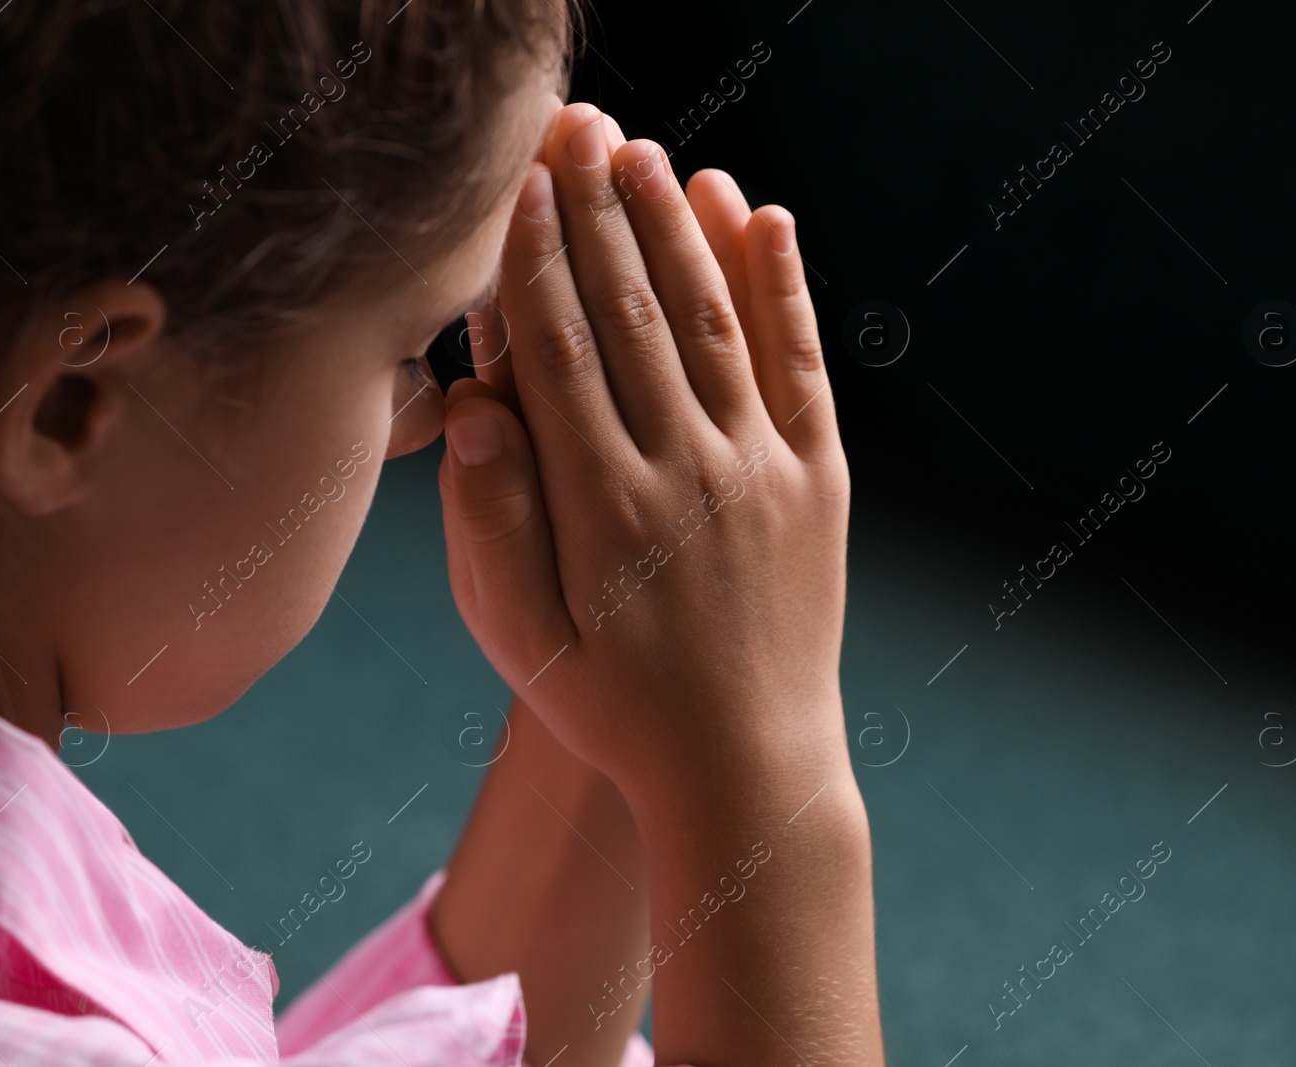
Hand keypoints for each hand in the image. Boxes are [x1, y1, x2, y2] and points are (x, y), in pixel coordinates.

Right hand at [437, 101, 850, 803]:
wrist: (747, 769)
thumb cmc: (616, 707)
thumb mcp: (523, 641)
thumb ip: (491, 525)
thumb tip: (476, 409)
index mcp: (605, 505)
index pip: (561, 351)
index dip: (538, 258)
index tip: (524, 183)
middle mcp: (688, 470)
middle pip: (635, 314)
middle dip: (602, 211)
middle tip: (579, 126)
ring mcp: (763, 472)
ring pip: (714, 322)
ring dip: (680, 228)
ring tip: (649, 153)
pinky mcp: (819, 483)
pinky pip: (800, 367)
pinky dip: (786, 288)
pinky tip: (765, 217)